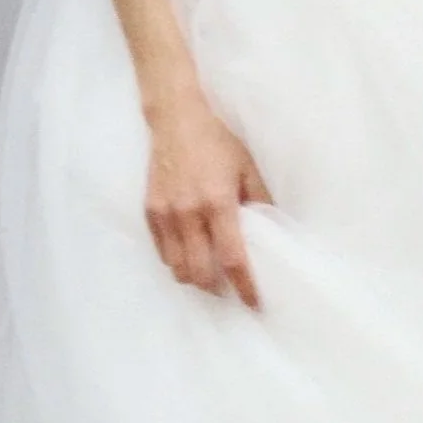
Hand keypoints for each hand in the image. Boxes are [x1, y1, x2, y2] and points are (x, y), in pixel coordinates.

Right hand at [143, 92, 272, 309]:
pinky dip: (176, 261)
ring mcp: (165, 214)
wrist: (176, 119)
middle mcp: (189, 213)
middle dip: (217, 288)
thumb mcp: (248, 167)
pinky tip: (189, 256)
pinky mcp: (150, 211)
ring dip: (194, 278)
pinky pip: (162, 252)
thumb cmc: (218, 140)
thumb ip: (260, 200)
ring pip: (176, 267)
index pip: (232, 258)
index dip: (244, 286)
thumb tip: (272, 231)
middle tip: (231, 289)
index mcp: (218, 203)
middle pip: (199, 272)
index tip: (254, 303)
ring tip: (209, 274)